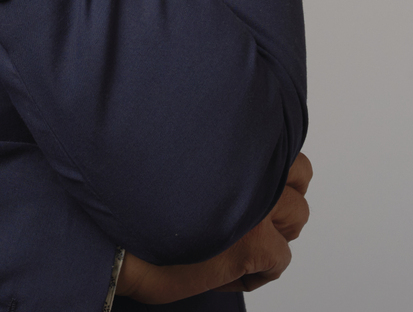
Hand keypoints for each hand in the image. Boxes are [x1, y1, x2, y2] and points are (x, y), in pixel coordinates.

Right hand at [117, 152, 312, 301]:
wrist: (112, 238)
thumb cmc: (128, 203)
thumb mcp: (168, 158)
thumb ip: (205, 156)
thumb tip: (218, 164)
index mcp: (229, 139)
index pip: (275, 138)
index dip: (266, 163)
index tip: (251, 180)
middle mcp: (249, 167)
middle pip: (300, 173)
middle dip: (281, 193)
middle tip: (257, 212)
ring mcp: (256, 205)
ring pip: (297, 217)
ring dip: (275, 232)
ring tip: (243, 242)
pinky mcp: (255, 243)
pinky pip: (280, 261)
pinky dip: (259, 272)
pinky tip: (229, 273)